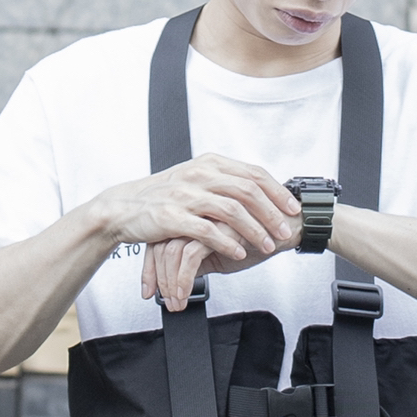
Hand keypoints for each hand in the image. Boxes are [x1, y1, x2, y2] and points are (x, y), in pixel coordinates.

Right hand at [98, 155, 298, 311]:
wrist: (123, 207)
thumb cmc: (161, 197)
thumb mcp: (194, 180)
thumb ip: (222, 182)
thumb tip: (255, 189)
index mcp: (209, 163)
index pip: (253, 174)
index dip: (277, 191)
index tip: (292, 208)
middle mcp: (200, 174)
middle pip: (248, 191)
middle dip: (272, 213)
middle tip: (285, 230)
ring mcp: (186, 194)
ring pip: (232, 210)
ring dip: (254, 230)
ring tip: (266, 246)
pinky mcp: (173, 216)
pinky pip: (207, 230)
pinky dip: (227, 242)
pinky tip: (239, 253)